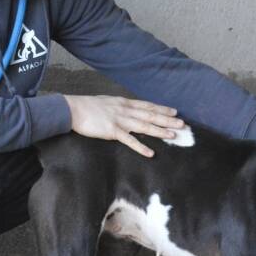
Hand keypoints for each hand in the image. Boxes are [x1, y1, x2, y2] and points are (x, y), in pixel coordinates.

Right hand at [63, 95, 184, 156]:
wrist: (72, 109)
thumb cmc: (88, 107)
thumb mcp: (108, 102)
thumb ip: (120, 107)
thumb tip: (128, 110)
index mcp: (124, 103)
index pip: (147, 106)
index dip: (162, 109)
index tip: (174, 112)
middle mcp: (125, 110)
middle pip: (150, 115)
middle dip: (167, 120)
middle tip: (182, 124)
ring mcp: (120, 120)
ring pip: (144, 126)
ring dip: (159, 131)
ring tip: (173, 136)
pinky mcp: (112, 131)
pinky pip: (129, 140)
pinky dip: (141, 147)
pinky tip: (150, 152)